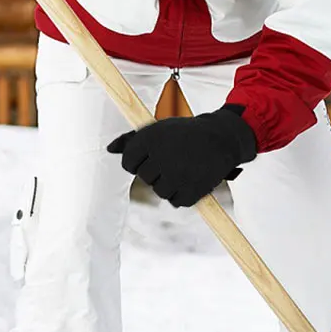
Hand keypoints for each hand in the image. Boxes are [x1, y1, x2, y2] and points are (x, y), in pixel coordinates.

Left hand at [107, 105, 256, 207]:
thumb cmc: (185, 133)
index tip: (152, 157)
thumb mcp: (159, 129)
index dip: (139, 161)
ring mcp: (176, 175)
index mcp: (150, 138)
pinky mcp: (191, 190)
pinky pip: (176, 202)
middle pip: (144, 177)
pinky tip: (191, 179)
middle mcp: (161, 157)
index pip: (128, 162)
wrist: (222, 138)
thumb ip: (132, 140)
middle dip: (156, 171)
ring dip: (169, 184)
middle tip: (174, 160)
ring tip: (184, 169)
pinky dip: (182, 195)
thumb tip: (108, 149)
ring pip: (159, 191)